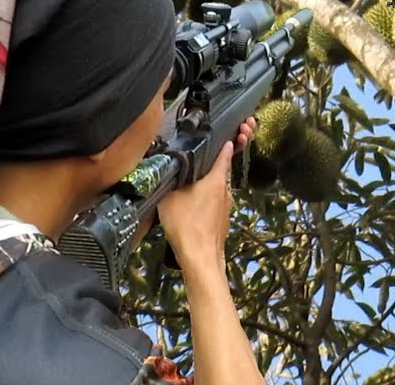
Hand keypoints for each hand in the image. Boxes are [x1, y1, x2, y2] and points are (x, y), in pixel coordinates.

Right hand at [157, 116, 256, 270]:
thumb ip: (170, 179)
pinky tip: (191, 212)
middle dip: (209, 169)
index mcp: (216, 180)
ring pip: (216, 192)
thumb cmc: (186, 224)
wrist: (201, 256)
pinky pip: (213, 207)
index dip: (224, 146)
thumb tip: (168, 170)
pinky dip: (205, 205)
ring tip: (187, 192)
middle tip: (195, 168)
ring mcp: (226, 208)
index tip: (226, 138)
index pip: (224, 156)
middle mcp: (226, 191)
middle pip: (219, 174)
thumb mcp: (170, 196)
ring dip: (205, 189)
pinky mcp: (222, 222)